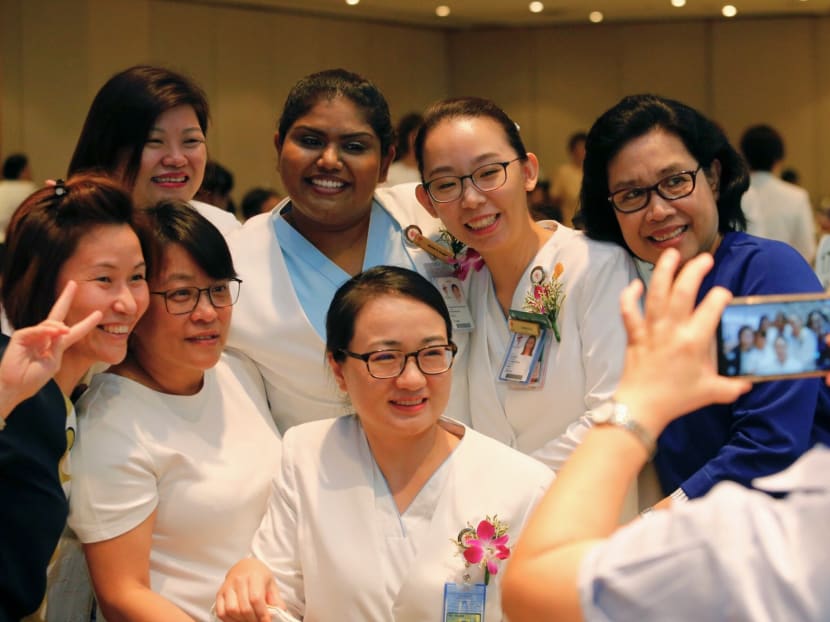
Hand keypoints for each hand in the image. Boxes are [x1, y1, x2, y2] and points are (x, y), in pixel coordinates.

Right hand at [0, 281, 101, 414]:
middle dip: (65, 298)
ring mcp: (33, 336)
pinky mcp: (21, 336)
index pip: (74, 331)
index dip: (86, 323)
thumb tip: (63, 330)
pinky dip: (46, 331)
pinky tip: (53, 333)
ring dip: (59, 327)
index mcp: (56, 345)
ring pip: (50, 324)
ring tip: (65, 331)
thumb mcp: (53, 363)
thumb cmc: (32, 379)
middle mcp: (45, 337)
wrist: (15, 388)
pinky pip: (36, 330)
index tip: (99, 314)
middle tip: (73, 284)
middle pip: (57, 314)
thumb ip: (59, 346)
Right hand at [215, 558, 284, 621]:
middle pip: (244, 607)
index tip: (266, 621)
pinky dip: (229, 620)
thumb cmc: (259, 575)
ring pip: (231, 610)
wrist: (245, 566)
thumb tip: (280, 612)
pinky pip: (221, 612)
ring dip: (241, 620)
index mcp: (254, 576)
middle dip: (253, 620)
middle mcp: (239, 580)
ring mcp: (227, 587)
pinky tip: (238, 620)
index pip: (256, 598)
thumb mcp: (271, 583)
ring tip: (249, 621)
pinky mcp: (220, 593)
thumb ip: (275, 599)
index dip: (262, 613)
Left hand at [614, 249, 750, 431]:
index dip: (720, 296)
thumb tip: (748, 382)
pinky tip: (636, 284)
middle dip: (695, 271)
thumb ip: (733, 385)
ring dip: (663, 271)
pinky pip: (628, 311)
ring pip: (656, 294)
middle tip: (705, 258)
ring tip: (671, 254)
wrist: (642, 408)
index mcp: (694, 341)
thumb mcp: (712, 392)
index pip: (711, 308)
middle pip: (683, 292)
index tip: (724, 294)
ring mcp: (651, 330)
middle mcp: (672, 330)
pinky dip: (629, 296)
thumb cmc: (677, 399)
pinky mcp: (634, 335)